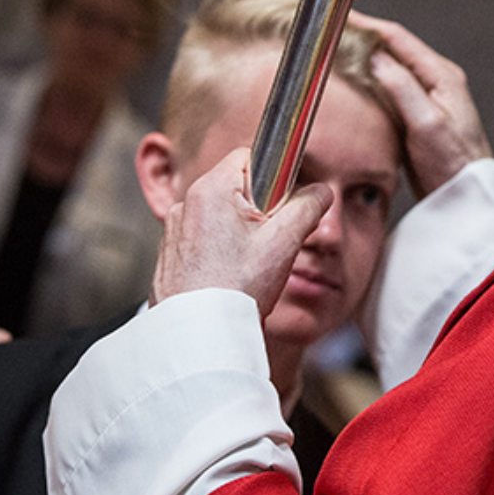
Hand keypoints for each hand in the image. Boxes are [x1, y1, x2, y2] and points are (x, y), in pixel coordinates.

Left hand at [151, 146, 332, 316]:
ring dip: (240, 231)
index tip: (283, 204)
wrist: (200, 337)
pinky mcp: (171, 253)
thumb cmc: (237, 289)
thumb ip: (308, 207)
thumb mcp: (284, 243)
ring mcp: (175, 230)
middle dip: (260, 208)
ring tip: (248, 265)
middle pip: (235, 187)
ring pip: (221, 214)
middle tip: (270, 241)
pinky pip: (203, 238)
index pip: (249, 157)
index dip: (274, 177)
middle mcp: (186, 204)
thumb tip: (322, 192)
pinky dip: (220, 250)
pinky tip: (230, 276)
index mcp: (210, 190)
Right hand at [350, 11, 490, 196]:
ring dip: (365, 61)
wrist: (467, 199)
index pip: (399, 39)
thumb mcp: (426, 124)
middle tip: (331, 35)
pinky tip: (353, 88)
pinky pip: (390, 91)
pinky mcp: (418, 117)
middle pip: (394, 50)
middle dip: (363, 39)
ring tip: (336, 55)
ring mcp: (428, 99)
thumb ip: (402, 88)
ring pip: (390, 70)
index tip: (342, 18)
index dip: (368, 26)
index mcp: (442, 76)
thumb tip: (376, 57)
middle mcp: (436, 81)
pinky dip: (370, 84)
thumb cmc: (453, 164)